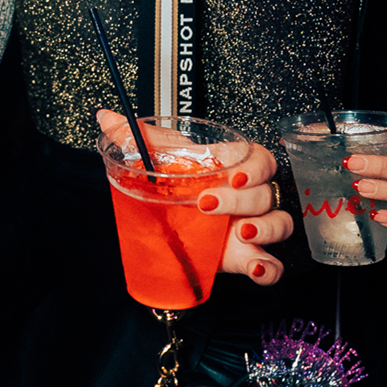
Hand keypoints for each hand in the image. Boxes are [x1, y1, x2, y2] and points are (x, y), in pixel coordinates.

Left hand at [96, 112, 292, 284]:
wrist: (168, 224)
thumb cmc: (173, 186)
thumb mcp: (154, 161)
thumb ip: (132, 137)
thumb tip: (106, 119)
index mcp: (230, 169)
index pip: (261, 160)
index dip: (255, 167)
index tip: (234, 176)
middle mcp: (245, 198)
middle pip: (266, 192)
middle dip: (241, 200)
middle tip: (208, 204)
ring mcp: (249, 227)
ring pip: (279, 223)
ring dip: (266, 228)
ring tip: (241, 232)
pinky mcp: (246, 256)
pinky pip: (274, 265)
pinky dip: (269, 268)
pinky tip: (254, 265)